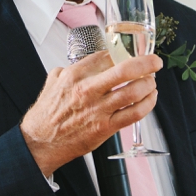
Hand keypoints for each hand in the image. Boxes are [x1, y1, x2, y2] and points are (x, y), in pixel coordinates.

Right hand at [20, 51, 161, 175]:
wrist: (40, 142)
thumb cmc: (46, 114)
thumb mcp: (53, 81)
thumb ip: (70, 69)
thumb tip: (87, 62)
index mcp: (75, 75)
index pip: (108, 55)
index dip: (124, 53)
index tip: (131, 54)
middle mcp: (88, 90)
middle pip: (126, 70)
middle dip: (147, 63)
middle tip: (155, 62)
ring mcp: (98, 110)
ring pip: (134, 91)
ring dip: (149, 84)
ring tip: (151, 82)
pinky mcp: (105, 127)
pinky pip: (134, 114)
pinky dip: (148, 105)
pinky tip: (150, 100)